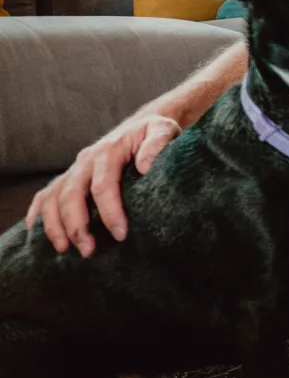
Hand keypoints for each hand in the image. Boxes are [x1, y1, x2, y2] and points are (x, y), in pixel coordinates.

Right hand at [25, 113, 181, 256]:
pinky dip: (38, 215)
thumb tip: (145, 166)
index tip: (120, 234)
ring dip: (55, 225)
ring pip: (53, 197)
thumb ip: (158, 143)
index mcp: (108, 151)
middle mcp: (86, 160)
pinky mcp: (69, 177)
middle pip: (71, 195)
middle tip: (88, 250)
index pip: (103, 185)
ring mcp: (75, 169)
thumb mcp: (162, 130)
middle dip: (77, 225)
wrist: (140, 127)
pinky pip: (44, 196)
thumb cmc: (153, 132)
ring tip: (65, 249)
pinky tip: (37, 234)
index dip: (109, 212)